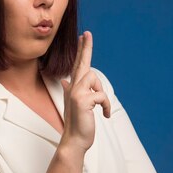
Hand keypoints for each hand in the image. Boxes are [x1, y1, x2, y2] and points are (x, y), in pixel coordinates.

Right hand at [60, 31, 110, 151]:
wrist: (75, 139)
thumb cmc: (79, 122)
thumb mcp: (76, 104)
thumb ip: (72, 90)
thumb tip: (66, 81)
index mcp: (74, 86)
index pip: (78, 64)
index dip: (81, 50)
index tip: (84, 35)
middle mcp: (73, 86)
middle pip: (82, 63)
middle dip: (86, 48)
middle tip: (87, 33)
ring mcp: (76, 92)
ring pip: (95, 80)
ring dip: (103, 96)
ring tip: (102, 109)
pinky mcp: (82, 100)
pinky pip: (101, 95)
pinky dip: (106, 106)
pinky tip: (104, 115)